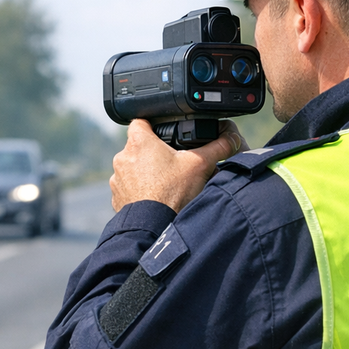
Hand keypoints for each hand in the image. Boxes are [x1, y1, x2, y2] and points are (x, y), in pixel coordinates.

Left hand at [109, 120, 243, 212]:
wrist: (155, 227)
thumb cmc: (173, 194)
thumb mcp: (201, 165)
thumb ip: (217, 148)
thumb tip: (231, 139)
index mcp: (139, 142)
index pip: (141, 121)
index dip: (153, 124)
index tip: (165, 132)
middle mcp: (123, 157)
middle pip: (139, 147)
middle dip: (154, 153)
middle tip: (173, 163)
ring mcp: (117, 178)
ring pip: (133, 168)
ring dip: (146, 173)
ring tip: (166, 183)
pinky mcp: (117, 197)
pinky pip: (129, 188)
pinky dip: (140, 190)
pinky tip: (156, 197)